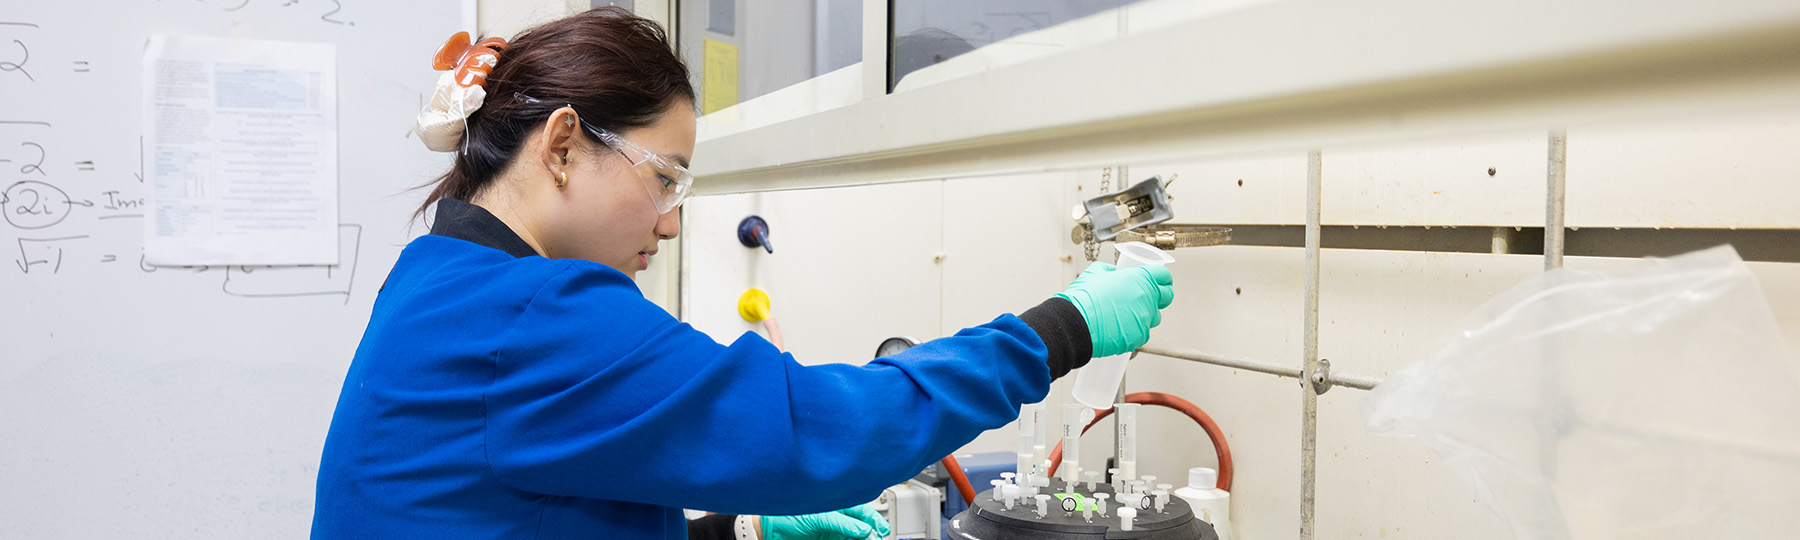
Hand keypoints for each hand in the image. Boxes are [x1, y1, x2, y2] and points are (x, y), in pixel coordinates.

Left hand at [760, 504, 891, 539]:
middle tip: (878, 539)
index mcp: (836, 505)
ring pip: (854, 537)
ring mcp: (831, 533)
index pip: (861, 511)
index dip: (874, 520)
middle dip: (871, 533)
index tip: (882, 530)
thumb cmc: (785, 515)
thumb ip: (841, 523)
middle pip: (861, 527)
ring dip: (863, 539)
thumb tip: (864, 529)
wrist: (766, 531)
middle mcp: (836, 519)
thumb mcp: (817, 517)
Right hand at [1054, 262, 1174, 356]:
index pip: (1163, 275)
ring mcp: (1145, 318)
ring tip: (1125, 315)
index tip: (1158, 280)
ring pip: (1154, 317)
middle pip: (1166, 296)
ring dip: (1145, 315)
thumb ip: (1110, 271)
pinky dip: (1133, 330)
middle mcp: (1147, 297)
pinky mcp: (1140, 336)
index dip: (1161, 277)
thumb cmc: (1083, 297)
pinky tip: (1118, 328)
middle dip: (1159, 296)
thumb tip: (1114, 273)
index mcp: (1140, 278)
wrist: (1074, 322)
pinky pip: (1142, 332)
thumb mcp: (1095, 273)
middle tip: (1145, 297)